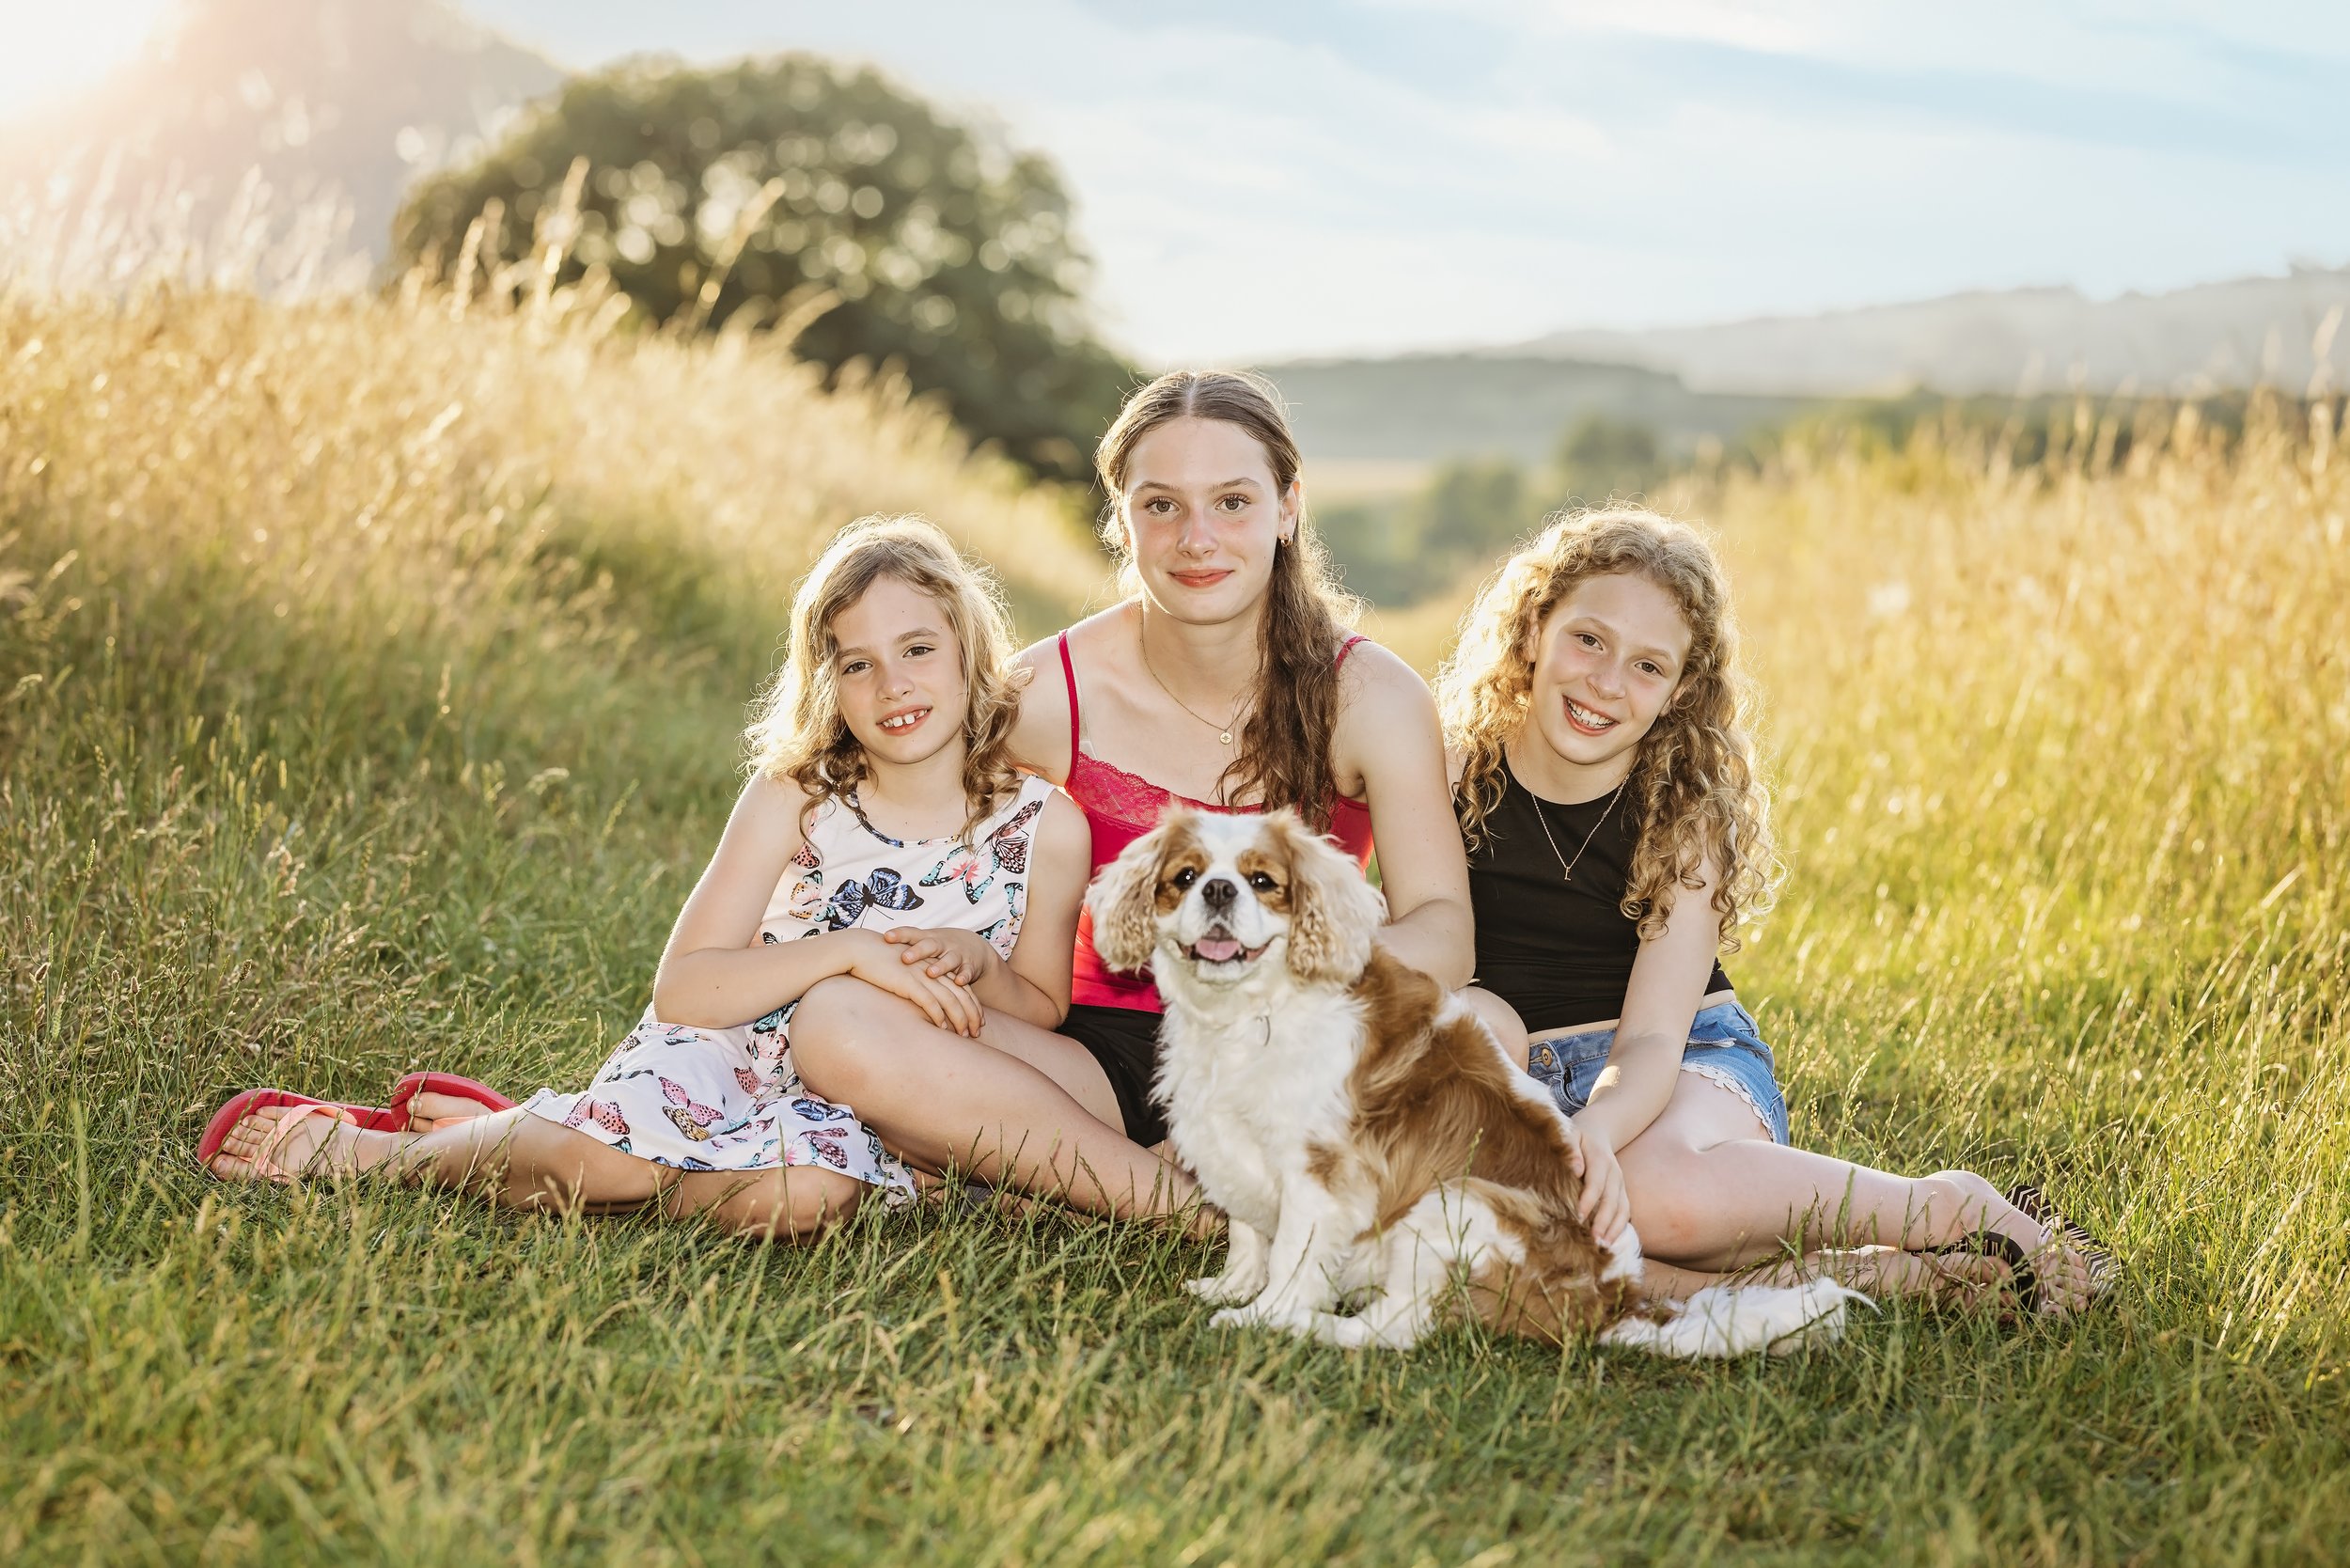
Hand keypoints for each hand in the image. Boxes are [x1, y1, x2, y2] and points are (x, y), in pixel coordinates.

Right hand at [845, 931, 983, 1036]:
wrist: (861, 949)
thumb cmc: (882, 961)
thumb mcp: (907, 971)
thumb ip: (918, 982)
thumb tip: (925, 1001)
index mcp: (934, 966)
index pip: (961, 987)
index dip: (972, 1004)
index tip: (978, 1020)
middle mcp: (932, 970)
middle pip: (961, 994)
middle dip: (972, 1014)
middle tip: (977, 1031)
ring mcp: (922, 976)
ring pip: (950, 1000)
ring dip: (959, 1019)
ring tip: (965, 1035)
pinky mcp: (908, 983)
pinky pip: (929, 1002)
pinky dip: (939, 1016)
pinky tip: (943, 1028)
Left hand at [883, 925, 993, 986]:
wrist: (973, 947)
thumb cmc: (939, 947)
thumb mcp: (922, 943)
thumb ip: (901, 947)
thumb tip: (870, 952)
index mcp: (927, 938)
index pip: (911, 934)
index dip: (900, 935)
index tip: (887, 937)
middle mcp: (942, 944)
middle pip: (929, 945)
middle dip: (918, 951)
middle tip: (905, 957)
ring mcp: (957, 954)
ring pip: (949, 959)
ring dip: (940, 966)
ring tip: (930, 973)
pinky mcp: (970, 965)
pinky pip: (967, 971)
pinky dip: (964, 976)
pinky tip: (959, 982)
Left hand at [1569, 1113, 1629, 1245]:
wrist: (1598, 1133)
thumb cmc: (1577, 1137)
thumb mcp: (1571, 1134)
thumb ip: (1571, 1148)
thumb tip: (1575, 1169)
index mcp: (1601, 1160)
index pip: (1596, 1183)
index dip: (1589, 1200)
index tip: (1579, 1216)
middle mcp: (1614, 1174)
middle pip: (1612, 1200)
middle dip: (1604, 1221)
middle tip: (1594, 1240)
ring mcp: (1621, 1184)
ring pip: (1622, 1209)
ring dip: (1614, 1228)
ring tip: (1604, 1246)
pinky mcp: (1622, 1192)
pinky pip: (1626, 1212)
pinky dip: (1620, 1227)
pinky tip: (1611, 1242)